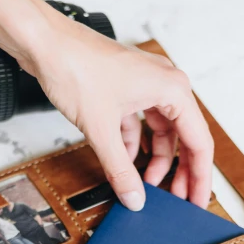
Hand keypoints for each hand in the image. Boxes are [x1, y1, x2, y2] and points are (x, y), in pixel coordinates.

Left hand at [14, 3, 213, 210]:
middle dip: (179, 171)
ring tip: (147, 185)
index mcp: (172, 90)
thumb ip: (121, 170)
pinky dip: (134, 144)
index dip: (200, 177)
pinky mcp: (126, 88)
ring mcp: (145, 85)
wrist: (44, 42)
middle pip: (183, 137)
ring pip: (161, 131)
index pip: (199, 143)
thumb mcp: (101, 130)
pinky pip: (141, 122)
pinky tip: (124, 163)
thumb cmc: (75, 67)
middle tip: (177, 200)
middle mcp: (165, 84)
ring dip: (155, 159)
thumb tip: (135, 198)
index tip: (197, 201)